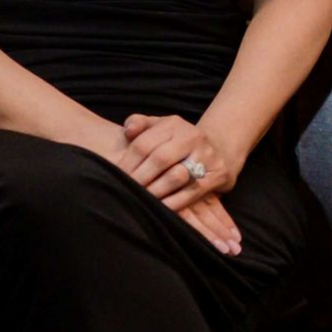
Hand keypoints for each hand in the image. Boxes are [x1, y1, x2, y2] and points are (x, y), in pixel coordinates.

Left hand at [118, 113, 243, 255]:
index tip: (115, 177)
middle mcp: (192, 136)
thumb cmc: (175, 142)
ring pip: (176, 176)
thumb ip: (138, 124)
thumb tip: (127, 131)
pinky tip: (159, 209)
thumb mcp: (158, 128)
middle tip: (126, 192)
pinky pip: (191, 192)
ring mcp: (207, 155)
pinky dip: (173, 202)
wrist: (216, 150)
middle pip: (160, 159)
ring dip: (155, 191)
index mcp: (173, 123)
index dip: (127, 162)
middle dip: (140, 178)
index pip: (144, 143)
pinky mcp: (217, 174)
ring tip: (140, 200)